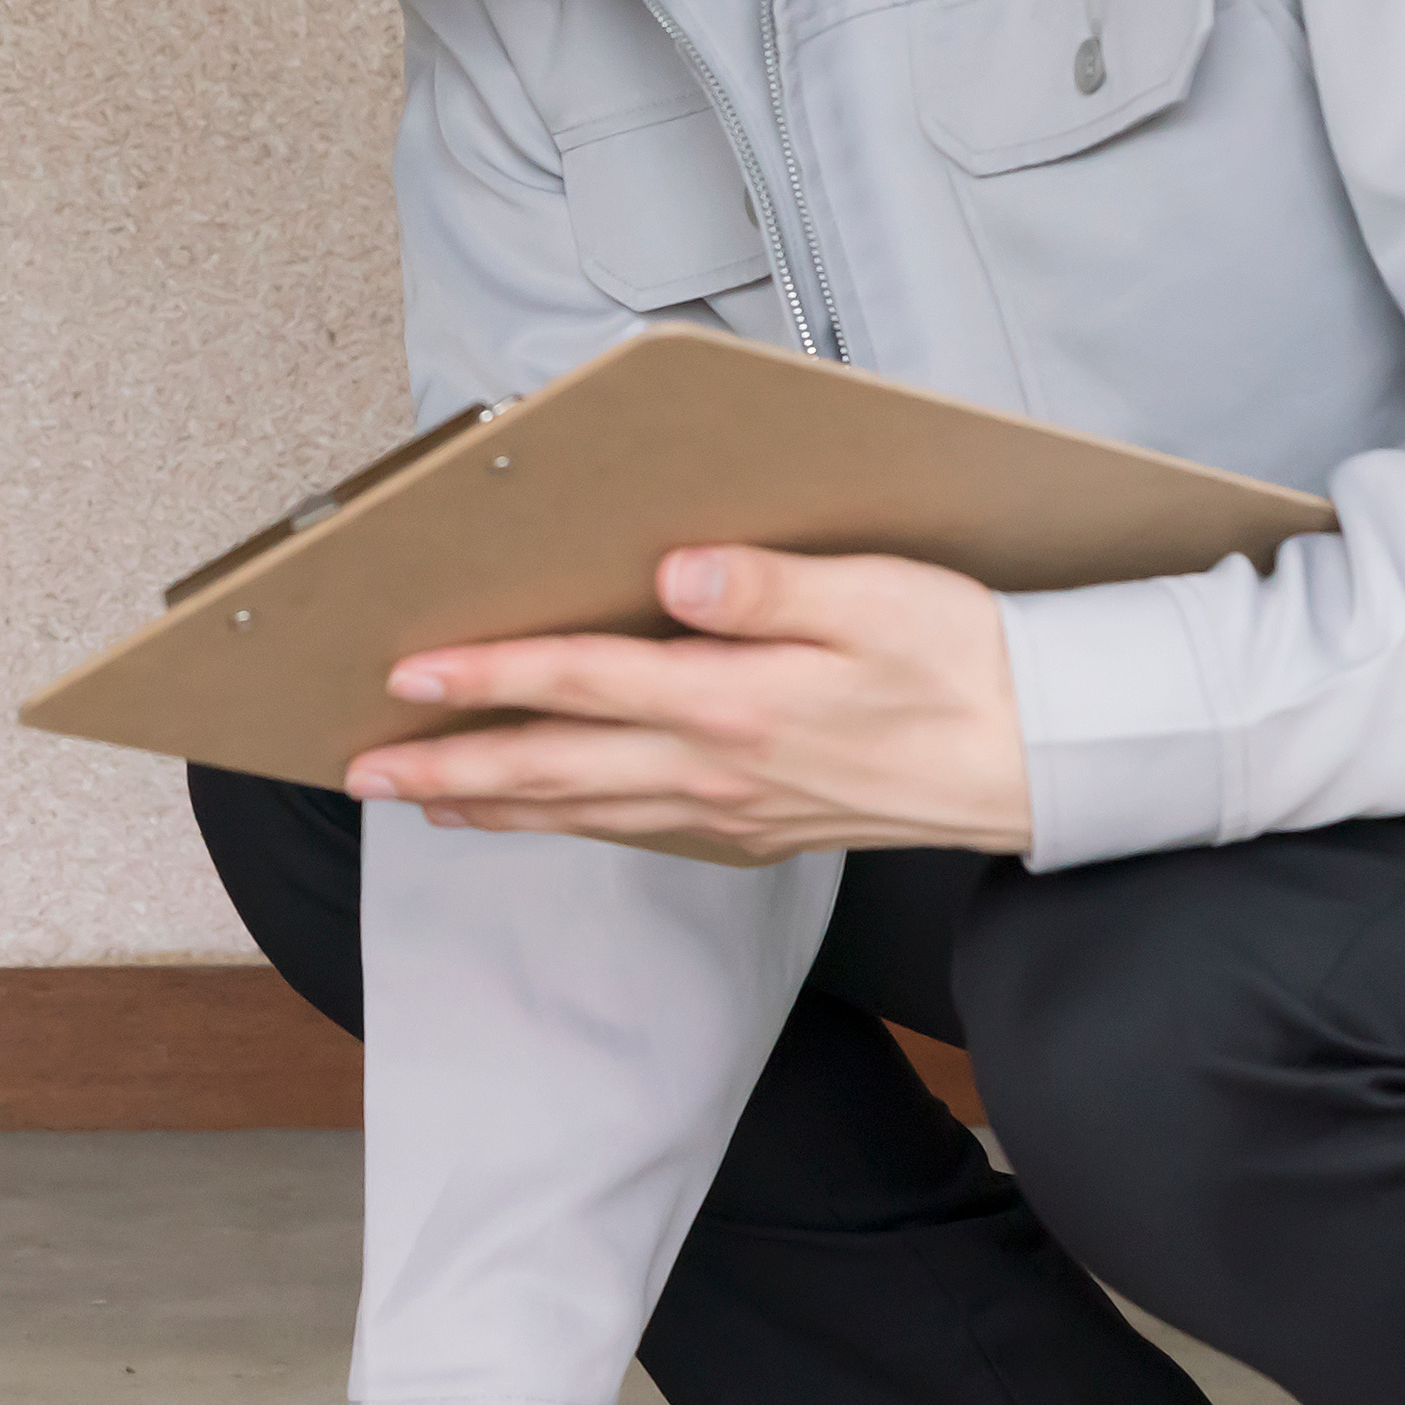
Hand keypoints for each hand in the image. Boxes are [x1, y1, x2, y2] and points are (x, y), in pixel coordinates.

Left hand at [345, 545, 1033, 860]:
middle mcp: (718, 772)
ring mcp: (734, 812)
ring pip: (585, 813)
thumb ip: (768, 587)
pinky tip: (543, 816)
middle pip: (555, 770)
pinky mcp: (756, 830)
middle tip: (363, 773)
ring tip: (422, 800)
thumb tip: (675, 573)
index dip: (487, 679)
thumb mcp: (877, 597)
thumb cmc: (966, 663)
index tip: (406, 676)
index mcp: (736, 704)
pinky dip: (568, 825)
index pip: (581, 685)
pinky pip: (634, 832)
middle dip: (450, 770)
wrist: (1042, 758)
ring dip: (495, 805)